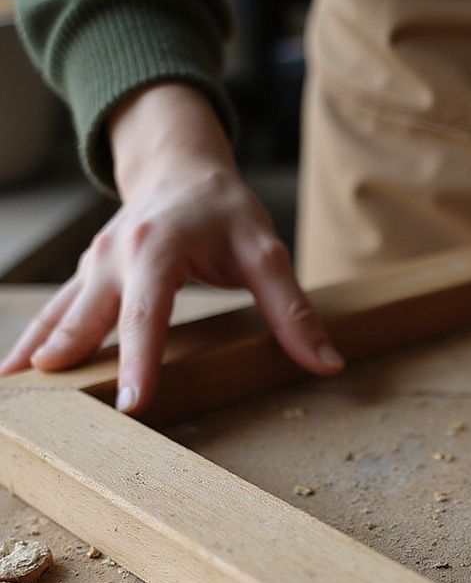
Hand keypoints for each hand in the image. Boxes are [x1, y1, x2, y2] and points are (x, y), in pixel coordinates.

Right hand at [0, 83, 342, 412]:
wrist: (179, 165)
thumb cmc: (225, 209)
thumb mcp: (267, 252)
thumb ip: (293, 310)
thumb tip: (327, 364)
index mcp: (157, 248)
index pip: (147, 313)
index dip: (140, 360)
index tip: (131, 405)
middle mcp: (114, 256)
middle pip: (88, 318)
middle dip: (69, 363)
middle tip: (54, 417)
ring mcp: (93, 265)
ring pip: (60, 316)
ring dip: (37, 354)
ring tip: (14, 397)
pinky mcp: (87, 276)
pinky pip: (56, 313)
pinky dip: (36, 342)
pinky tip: (14, 374)